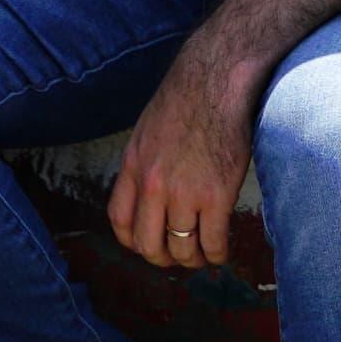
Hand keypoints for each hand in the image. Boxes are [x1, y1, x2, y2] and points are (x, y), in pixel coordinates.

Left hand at [108, 44, 260, 270]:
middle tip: (178, 256)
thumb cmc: (187, 99)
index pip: (120, 221)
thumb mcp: (148, 130)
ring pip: (181, 249)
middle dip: (162, 259)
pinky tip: (221, 251)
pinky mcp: (216, 196)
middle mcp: (152, 184)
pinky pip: (213, 243)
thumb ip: (145, 163)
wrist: (216, 82)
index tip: (147, 245)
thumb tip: (150, 193)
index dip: (133, 242)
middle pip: (147, 244)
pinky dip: (217, 255)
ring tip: (202, 254)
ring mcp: (183, 193)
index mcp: (133, 166)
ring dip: (192, 259)